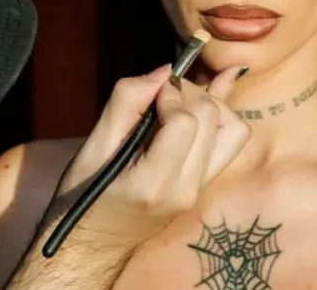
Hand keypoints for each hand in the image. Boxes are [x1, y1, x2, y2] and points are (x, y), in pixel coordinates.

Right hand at [58, 65, 249, 242]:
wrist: (92, 244)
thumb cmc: (83, 196)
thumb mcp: (93, 147)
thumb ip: (126, 103)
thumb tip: (164, 71)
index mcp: (155, 183)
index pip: (185, 122)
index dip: (171, 94)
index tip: (151, 91)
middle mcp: (187, 189)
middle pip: (214, 120)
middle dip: (191, 93)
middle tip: (163, 91)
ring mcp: (200, 190)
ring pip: (233, 130)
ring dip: (211, 104)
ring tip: (181, 99)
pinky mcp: (204, 186)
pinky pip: (228, 144)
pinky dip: (222, 114)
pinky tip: (221, 86)